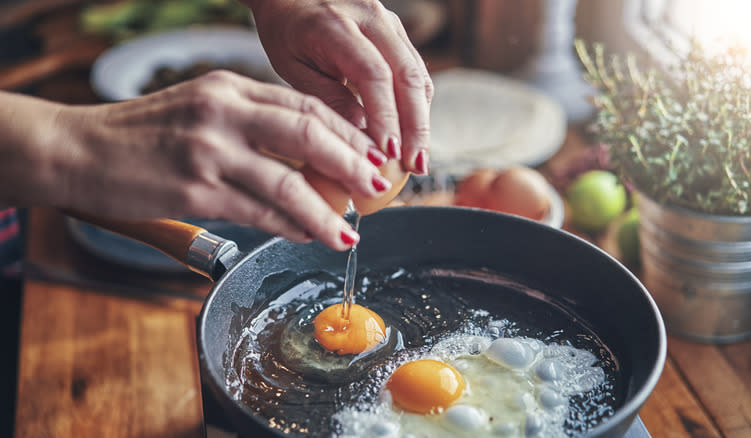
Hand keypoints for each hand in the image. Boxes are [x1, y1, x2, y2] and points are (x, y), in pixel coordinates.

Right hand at [0, 72, 391, 250]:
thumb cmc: (142, 134)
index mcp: (229, 88)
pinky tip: (306, 235)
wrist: (77, 149)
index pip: (304, 105)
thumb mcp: (200, 108)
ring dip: (325, 211)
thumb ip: (249, 123)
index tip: (369, 155)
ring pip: (288, 181)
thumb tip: (304, 159)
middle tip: (376, 188)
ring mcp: (208, 151)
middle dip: (352, 164)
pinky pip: (258, 211)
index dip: (346, 133)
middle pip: (308, 134)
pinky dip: (289, 226)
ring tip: (347, 232)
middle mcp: (223, 112)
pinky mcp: (194, 190)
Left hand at [247, 0, 432, 174]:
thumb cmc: (286, 32)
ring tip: (418, 158)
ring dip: (421, 120)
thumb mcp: (293, 67)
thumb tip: (362, 138)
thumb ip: (327, 98)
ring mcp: (389, 23)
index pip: (374, 74)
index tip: (389, 154)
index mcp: (336, 26)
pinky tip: (412, 136)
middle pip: (407, 75)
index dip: (386, 117)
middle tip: (415, 165)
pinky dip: (417, 106)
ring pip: (418, 75)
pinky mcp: (397, 33)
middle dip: (415, 126)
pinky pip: (415, 72)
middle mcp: (371, 18)